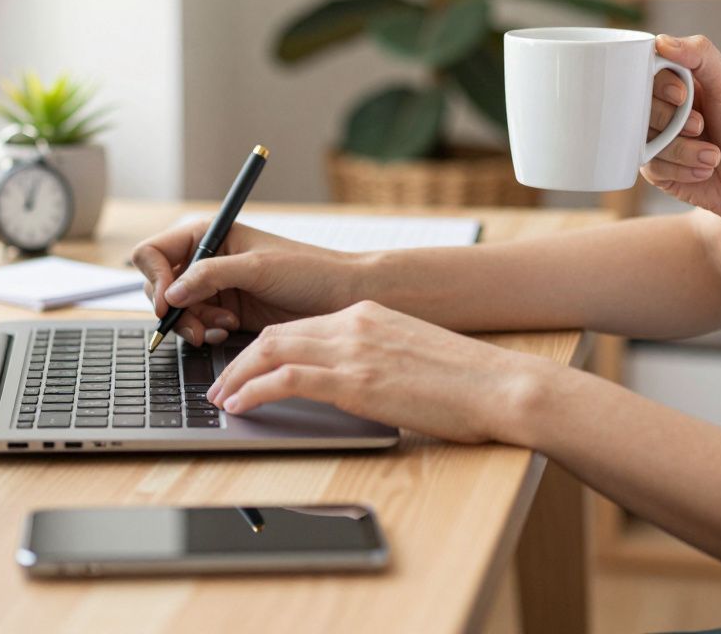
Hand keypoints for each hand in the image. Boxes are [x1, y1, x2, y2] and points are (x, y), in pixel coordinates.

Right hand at [130, 219, 364, 345]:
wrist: (340, 297)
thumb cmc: (308, 270)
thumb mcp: (256, 267)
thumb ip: (210, 276)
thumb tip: (172, 293)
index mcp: (208, 234)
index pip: (154, 252)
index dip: (155, 277)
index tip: (169, 302)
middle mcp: (206, 259)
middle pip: (159, 286)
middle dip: (174, 309)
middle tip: (197, 325)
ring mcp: (214, 288)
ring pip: (176, 311)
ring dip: (192, 324)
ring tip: (221, 328)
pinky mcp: (224, 312)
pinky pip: (196, 325)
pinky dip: (205, 332)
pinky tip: (227, 331)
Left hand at [205, 300, 558, 444]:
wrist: (500, 386)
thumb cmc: (466, 382)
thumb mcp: (411, 356)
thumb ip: (376, 359)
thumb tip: (353, 383)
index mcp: (367, 315)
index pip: (299, 326)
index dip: (263, 347)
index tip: (245, 366)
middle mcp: (354, 324)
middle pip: (276, 334)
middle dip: (239, 360)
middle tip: (219, 383)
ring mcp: (353, 350)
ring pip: (271, 351)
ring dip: (237, 376)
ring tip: (221, 398)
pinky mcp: (355, 380)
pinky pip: (287, 379)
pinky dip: (254, 390)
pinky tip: (240, 406)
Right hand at [643, 34, 720, 224]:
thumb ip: (701, 56)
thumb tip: (660, 41)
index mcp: (678, 84)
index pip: (646, 73)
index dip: (658, 85)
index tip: (681, 96)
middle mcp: (664, 110)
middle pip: (637, 107)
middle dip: (672, 121)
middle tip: (702, 126)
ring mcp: (656, 141)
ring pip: (644, 139)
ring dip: (684, 150)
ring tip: (714, 155)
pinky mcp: (656, 171)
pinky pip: (651, 166)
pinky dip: (682, 170)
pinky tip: (704, 171)